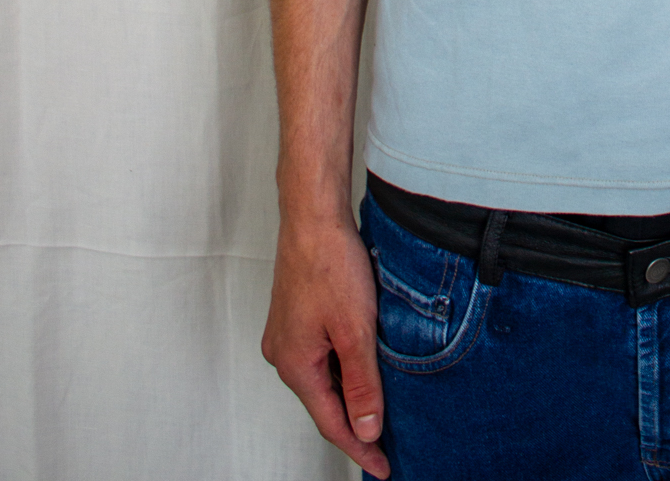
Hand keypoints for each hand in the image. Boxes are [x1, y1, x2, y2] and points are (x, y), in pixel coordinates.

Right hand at [261, 211, 389, 478]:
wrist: (313, 215)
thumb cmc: (330, 264)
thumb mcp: (355, 331)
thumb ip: (362, 385)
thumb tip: (367, 430)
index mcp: (294, 365)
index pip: (331, 423)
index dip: (359, 448)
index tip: (382, 468)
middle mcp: (283, 354)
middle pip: (324, 403)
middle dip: (355, 424)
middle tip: (386, 444)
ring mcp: (286, 334)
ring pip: (323, 377)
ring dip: (350, 393)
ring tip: (382, 408)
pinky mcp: (295, 316)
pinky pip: (320, 355)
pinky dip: (342, 366)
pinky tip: (364, 364)